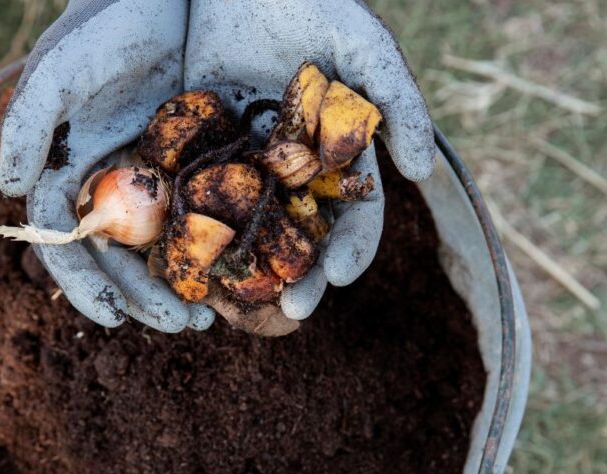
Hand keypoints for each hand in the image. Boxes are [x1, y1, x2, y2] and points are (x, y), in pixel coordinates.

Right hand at [0, 0, 214, 331]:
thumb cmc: (107, 23)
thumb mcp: (63, 68)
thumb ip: (31, 123)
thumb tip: (12, 189)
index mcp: (68, 171)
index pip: (66, 243)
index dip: (84, 284)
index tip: (112, 319)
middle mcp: (108, 183)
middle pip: (119, 258)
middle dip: (144, 297)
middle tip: (185, 326)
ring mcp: (152, 176)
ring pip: (162, 246)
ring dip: (182, 284)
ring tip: (211, 316)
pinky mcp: (195, 164)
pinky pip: (203, 216)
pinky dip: (215, 247)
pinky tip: (238, 272)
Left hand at [185, 0, 434, 319]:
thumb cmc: (313, 2)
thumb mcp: (363, 46)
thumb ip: (398, 103)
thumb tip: (422, 174)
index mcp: (336, 159)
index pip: (354, 218)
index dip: (351, 250)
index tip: (339, 276)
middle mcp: (292, 173)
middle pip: (302, 240)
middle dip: (301, 278)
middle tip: (292, 310)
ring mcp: (244, 166)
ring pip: (248, 231)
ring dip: (246, 270)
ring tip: (239, 302)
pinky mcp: (198, 151)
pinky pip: (195, 198)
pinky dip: (193, 232)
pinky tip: (184, 261)